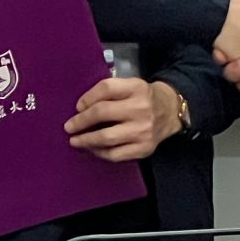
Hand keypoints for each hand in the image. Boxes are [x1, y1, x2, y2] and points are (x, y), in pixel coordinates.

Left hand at [64, 77, 179, 161]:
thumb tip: (81, 109)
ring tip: (75, 140)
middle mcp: (141, 108)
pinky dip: (99, 152)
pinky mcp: (144, 148)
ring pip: (106, 137)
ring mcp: (143, 130)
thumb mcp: (130, 86)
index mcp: (137, 88)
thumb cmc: (143, 97)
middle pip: (102, 113)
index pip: (106, 89)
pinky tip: (93, 148)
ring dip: (85, 140)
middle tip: (69, 127)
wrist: (170, 112)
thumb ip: (109, 92)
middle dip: (80, 121)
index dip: (88, 98)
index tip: (77, 107)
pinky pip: (115, 154)